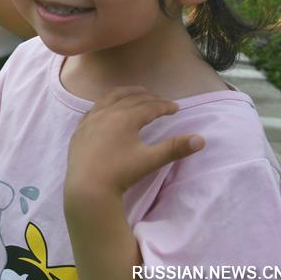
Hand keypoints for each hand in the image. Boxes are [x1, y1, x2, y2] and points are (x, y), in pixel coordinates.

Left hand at [65, 87, 204, 199]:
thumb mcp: (150, 160)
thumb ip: (175, 148)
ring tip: (136, 92)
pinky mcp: (79, 129)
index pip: (149, 107)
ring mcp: (90, 120)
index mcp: (125, 118)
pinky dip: (105, 103)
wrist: (88, 187)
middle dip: (149, 98)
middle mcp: (106, 113)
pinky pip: (93, 109)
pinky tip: (108, 107)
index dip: (165, 106)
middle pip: (131, 99)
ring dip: (125, 93)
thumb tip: (201, 139)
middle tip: (161, 101)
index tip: (177, 108)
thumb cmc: (121, 173)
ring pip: (109, 98)